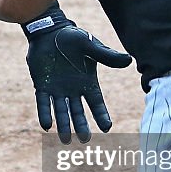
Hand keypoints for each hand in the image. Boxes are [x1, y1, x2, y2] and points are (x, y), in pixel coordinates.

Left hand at [26, 20, 131, 143]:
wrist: (50, 31)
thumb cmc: (72, 37)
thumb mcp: (91, 45)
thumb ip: (107, 55)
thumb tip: (128, 60)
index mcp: (87, 82)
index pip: (96, 102)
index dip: (101, 115)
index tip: (107, 128)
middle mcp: (73, 89)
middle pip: (78, 112)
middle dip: (81, 125)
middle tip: (84, 139)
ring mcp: (57, 89)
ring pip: (61, 111)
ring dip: (63, 125)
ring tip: (66, 140)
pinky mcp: (42, 85)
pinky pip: (43, 102)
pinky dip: (45, 113)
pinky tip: (47, 125)